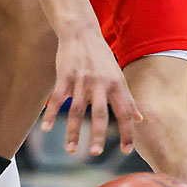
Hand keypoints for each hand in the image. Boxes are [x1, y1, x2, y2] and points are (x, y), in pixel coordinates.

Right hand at [41, 28, 142, 155]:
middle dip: (98, 134)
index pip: (125, 113)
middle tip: (96, 153)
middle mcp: (100, 84)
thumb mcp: (118, 76)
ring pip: (77, 110)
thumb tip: (140, 119)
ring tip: (71, 150)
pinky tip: (46, 128)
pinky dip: (51, 114)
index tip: (125, 151)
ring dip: (73, 131)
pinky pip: (57, 99)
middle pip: (100, 113)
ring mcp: (81, 81)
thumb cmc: (101, 57)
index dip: (127, 132)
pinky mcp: (64, 77)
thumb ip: (128, 99)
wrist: (81, 32)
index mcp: (116, 85)